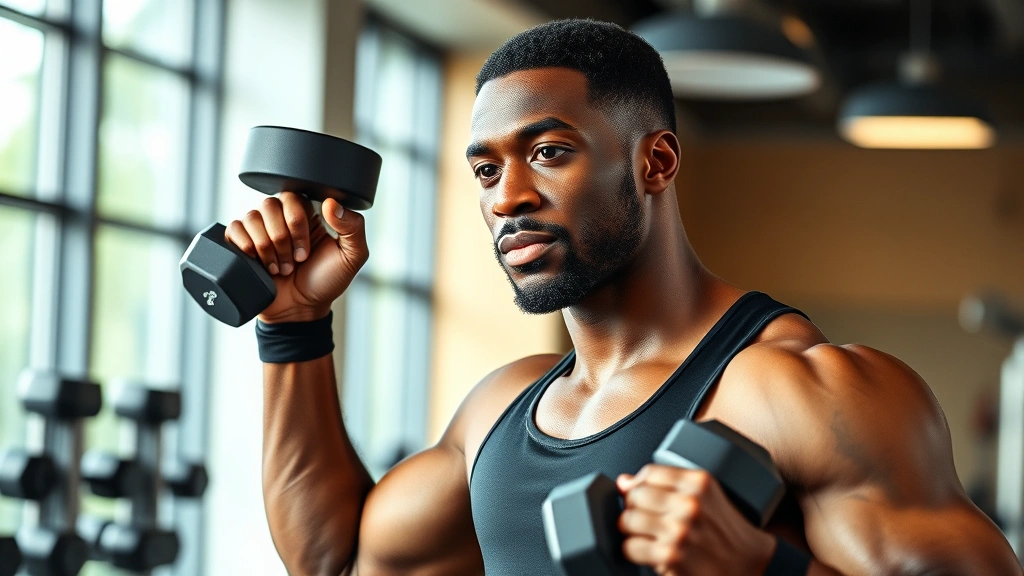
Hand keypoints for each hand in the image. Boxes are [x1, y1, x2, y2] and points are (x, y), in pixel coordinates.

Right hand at [224, 192, 367, 322]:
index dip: (297, 223)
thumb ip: (353, 227)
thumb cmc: (326, 282)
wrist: (301, 311)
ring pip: (251, 217)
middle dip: (281, 239)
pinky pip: (233, 229)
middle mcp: (281, 217)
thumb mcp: (352, 256)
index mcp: (307, 214)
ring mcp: (260, 230)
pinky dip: (245, 247)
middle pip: (269, 205)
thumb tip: (331, 202)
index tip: (305, 251)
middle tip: (293, 262)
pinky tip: (258, 264)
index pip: (293, 197)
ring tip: (279, 268)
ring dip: (266, 248)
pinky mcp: (241, 244)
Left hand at [616, 465, 775, 575]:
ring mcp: (679, 530)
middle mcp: (689, 503)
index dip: (641, 485)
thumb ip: (666, 483)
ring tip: (647, 535)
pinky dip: (634, 551)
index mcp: (698, 482)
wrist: (748, 563)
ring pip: (627, 521)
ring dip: (631, 531)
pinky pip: (631, 547)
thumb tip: (624, 481)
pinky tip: (649, 551)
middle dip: (634, 509)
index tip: (644, 496)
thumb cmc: (724, 530)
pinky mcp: (671, 555)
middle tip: (646, 519)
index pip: (648, 472)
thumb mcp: (704, 495)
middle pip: (634, 496)